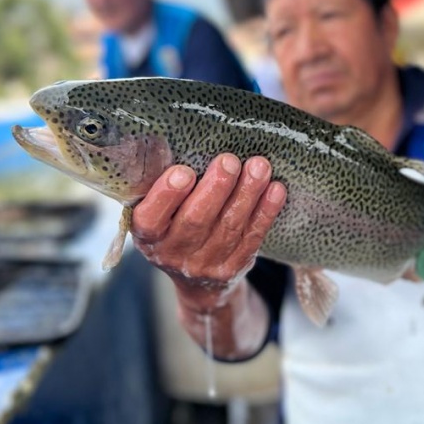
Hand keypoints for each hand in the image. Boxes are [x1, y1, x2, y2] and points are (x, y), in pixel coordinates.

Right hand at [131, 153, 286, 312]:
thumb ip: (165, 189)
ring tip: (259, 166)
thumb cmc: (175, 229)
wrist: (196, 282)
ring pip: (229, 226)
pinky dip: (266, 212)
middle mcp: (173, 253)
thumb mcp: (158, 215)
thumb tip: (185, 141)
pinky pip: (252, 237)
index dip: (167, 195)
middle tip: (229, 160)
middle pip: (196, 220)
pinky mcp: (233, 267)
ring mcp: (205, 264)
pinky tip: (275, 189)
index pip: (151, 218)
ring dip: (247, 193)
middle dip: (215, 188)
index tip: (183, 172)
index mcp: (148, 235)